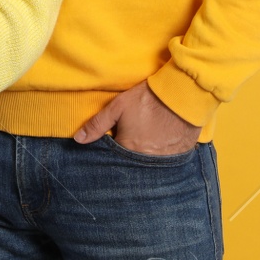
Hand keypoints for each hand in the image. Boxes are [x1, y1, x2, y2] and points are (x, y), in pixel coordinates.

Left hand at [74, 81, 200, 155]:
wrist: (181, 96)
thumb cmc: (147, 99)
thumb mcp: (118, 107)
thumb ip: (97, 124)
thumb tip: (78, 140)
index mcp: (128, 149)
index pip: (114, 158)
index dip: (113, 149)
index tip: (115, 141)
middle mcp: (144, 161)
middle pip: (131, 162)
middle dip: (128, 155)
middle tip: (132, 139)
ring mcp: (163, 162)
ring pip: (148, 164)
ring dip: (145, 156)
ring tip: (147, 141)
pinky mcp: (178, 157)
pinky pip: (165, 162)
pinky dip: (161, 155)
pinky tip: (161, 144)